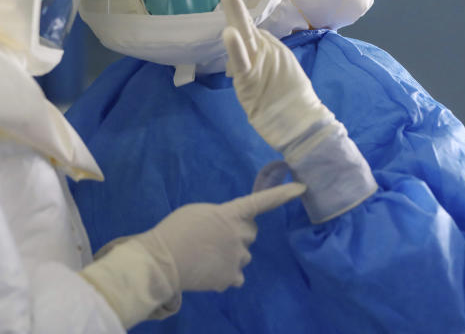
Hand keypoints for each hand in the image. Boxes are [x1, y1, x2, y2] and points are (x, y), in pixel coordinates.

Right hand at [135, 182, 305, 291]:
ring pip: (243, 255)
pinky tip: (210, 272)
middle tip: (218, 237)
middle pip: (251, 231)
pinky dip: (226, 274)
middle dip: (240, 232)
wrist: (163, 261)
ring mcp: (237, 258)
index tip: (301, 187)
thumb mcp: (198, 212)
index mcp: (229, 214)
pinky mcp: (231, 278)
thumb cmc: (175, 230)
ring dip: (231, 254)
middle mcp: (239, 235)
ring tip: (208, 256)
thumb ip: (220, 217)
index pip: (261, 201)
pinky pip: (236, 276)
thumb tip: (227, 229)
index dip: (281, 194)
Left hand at [213, 0, 332, 150]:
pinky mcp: (253, 78)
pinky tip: (228, 32)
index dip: (232, 10)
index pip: (244, 27)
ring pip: (244, 33)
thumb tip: (234, 56)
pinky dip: (235, 48)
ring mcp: (260, 61)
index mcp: (266, 47)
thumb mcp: (267, 74)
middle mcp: (264, 49)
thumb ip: (252, 60)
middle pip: (244, 20)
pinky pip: (242, 61)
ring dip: (234, 10)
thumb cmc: (284, 101)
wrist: (302, 124)